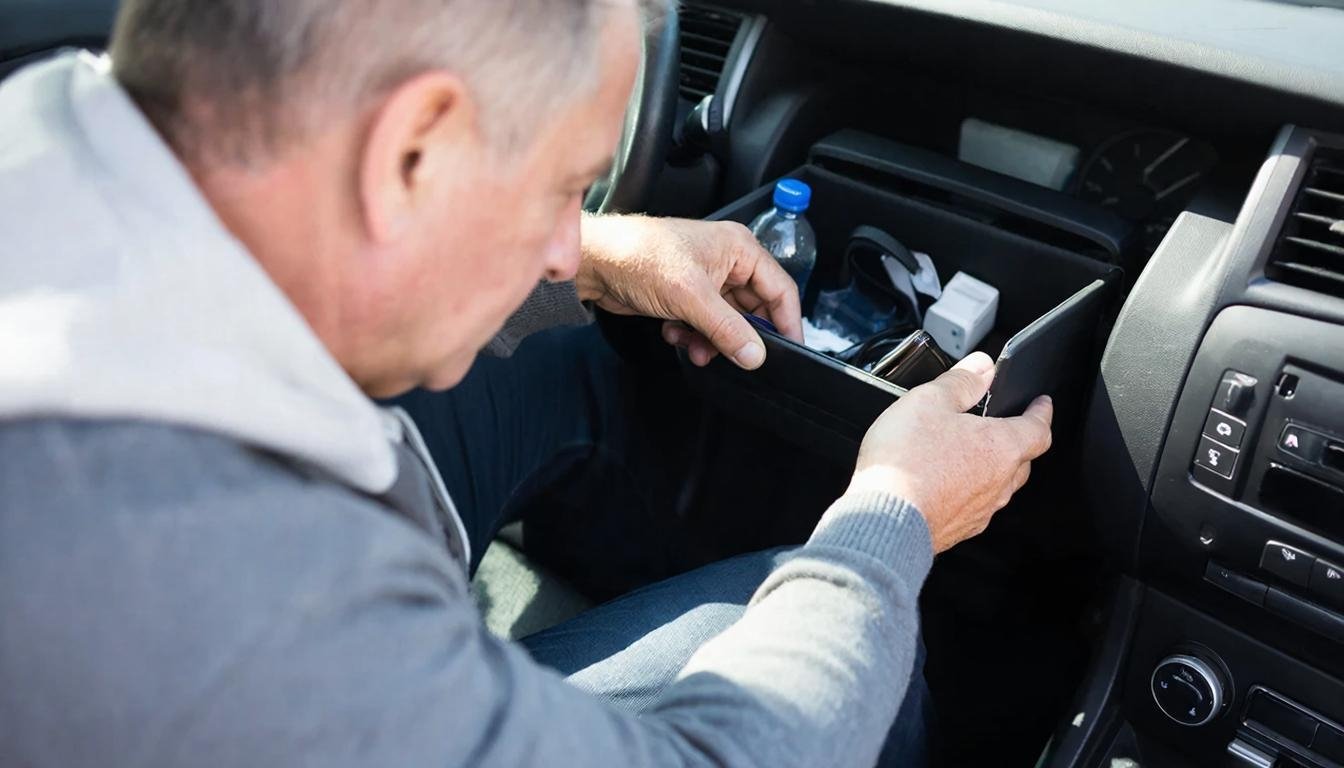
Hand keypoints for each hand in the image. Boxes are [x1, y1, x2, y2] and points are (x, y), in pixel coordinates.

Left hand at [576, 215, 803, 369]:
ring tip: (696, 349)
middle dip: (740, 336)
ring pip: (727, 321)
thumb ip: (728, 329)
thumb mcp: (691, 297)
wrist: (595, 262)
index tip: (790, 351)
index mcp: (739, 248)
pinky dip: (693, 335)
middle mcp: (727, 261)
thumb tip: (756, 354)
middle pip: (753, 309)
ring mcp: (705, 279)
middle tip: (735, 358)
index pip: (780, 289)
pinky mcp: (685, 295)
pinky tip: (675, 334)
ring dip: (713, 340)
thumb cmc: (639, 256)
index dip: (787, 322)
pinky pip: (704, 324)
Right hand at [847, 352, 1053, 552]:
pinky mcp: (959, 530)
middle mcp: (998, 482)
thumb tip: (982, 367)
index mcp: (1001, 447)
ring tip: (969, 456)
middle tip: (1004, 427)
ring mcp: (980, 511)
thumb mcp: (930, 401)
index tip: (1042, 404)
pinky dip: (968, 492)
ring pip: (999, 487)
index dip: (1042, 413)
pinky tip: (945, 485)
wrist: (884, 517)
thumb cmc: (907, 461)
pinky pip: (975, 507)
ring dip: (992, 469)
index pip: (1039, 428)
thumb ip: (960, 381)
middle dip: (1018, 442)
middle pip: (1023, 460)